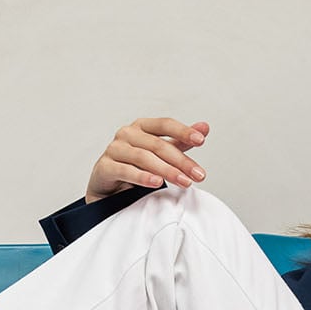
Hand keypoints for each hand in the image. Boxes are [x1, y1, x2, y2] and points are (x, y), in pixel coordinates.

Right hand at [85, 117, 209, 202]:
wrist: (107, 184)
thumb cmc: (134, 165)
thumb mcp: (159, 152)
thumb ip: (180, 141)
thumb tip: (204, 127)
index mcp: (142, 126)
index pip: (165, 124)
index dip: (183, 131)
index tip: (201, 140)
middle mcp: (127, 133)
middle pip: (158, 145)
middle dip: (181, 161)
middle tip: (198, 175)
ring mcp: (115, 149)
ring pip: (144, 158)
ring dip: (167, 171)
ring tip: (184, 182)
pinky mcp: (105, 166)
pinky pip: (126, 171)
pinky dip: (142, 177)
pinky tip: (156, 183)